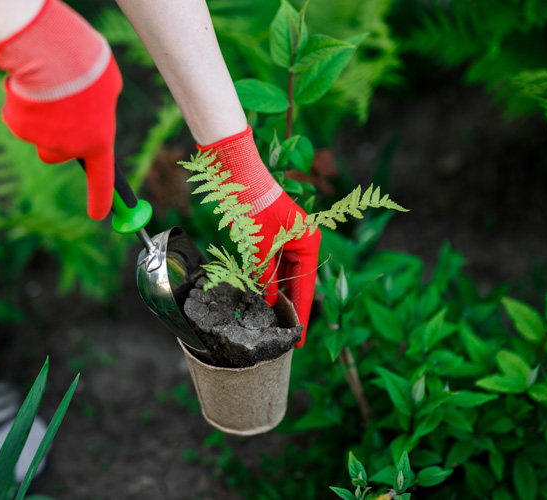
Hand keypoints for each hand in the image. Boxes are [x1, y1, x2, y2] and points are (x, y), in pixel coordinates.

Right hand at [0, 0, 121, 219]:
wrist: (51, 51)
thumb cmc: (86, 64)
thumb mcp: (109, 85)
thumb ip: (103, 107)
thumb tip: (91, 111)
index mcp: (98, 142)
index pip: (103, 181)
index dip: (101, 200)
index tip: (101, 215)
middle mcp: (69, 149)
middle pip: (57, 154)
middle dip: (56, 136)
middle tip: (62, 106)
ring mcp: (40, 140)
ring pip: (37, 133)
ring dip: (40, 114)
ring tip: (48, 84)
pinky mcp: (16, 125)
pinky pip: (18, 116)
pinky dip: (22, 101)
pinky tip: (30, 82)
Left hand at [199, 126, 320, 345]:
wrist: (238, 174)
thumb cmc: (253, 207)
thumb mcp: (259, 248)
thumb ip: (264, 276)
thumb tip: (267, 301)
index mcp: (309, 241)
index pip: (307, 284)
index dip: (301, 311)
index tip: (299, 337)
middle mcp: (303, 240)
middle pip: (297, 278)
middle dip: (287, 302)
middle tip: (281, 330)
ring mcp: (288, 236)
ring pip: (283, 271)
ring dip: (274, 289)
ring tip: (269, 316)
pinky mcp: (273, 234)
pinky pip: (273, 261)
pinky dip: (267, 275)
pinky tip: (260, 293)